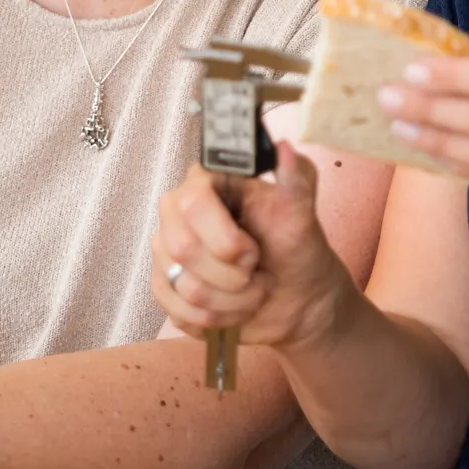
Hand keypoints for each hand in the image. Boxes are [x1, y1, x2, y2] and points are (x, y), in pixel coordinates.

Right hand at [152, 144, 356, 350]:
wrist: (298, 299)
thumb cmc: (297, 251)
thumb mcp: (302, 216)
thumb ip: (296, 180)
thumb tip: (284, 148)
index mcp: (207, 183)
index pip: (192, 204)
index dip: (225, 239)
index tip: (253, 252)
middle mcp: (177, 213)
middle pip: (181, 249)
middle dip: (232, 275)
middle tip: (257, 272)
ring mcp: (166, 251)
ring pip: (184, 287)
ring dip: (232, 301)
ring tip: (252, 291)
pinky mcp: (165, 288)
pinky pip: (177, 312)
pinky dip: (217, 320)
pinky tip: (234, 309)